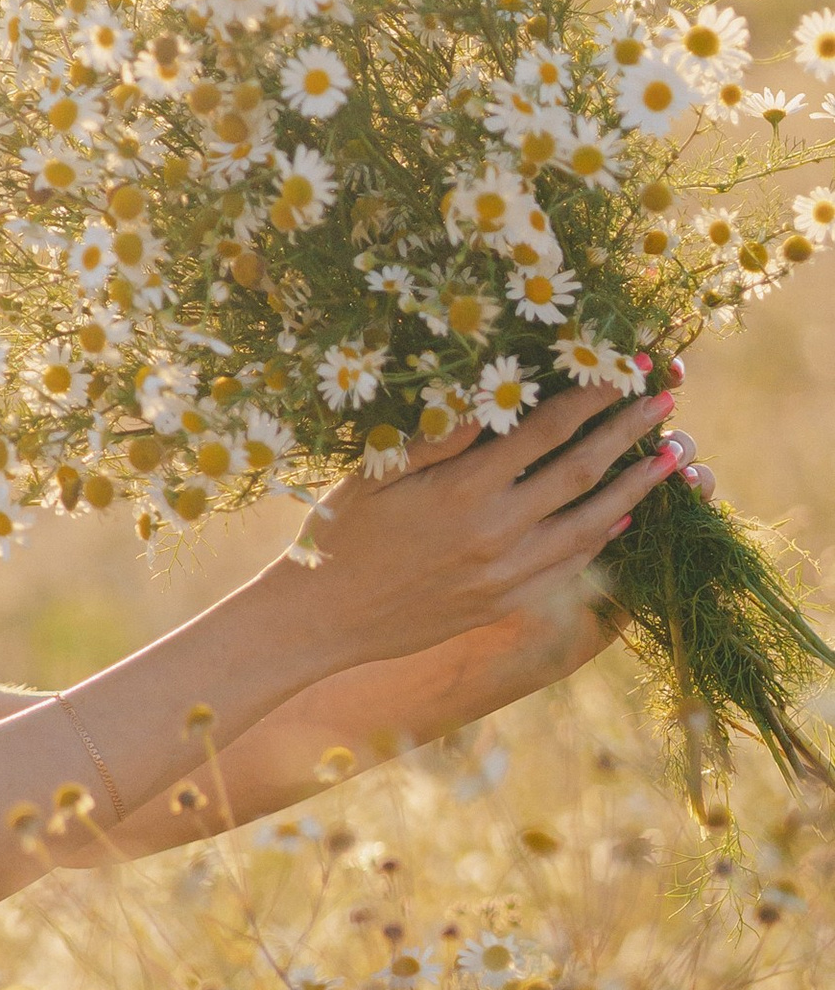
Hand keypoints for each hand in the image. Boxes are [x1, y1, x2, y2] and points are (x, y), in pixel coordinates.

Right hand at [364, 403, 717, 735]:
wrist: (320, 620)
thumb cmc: (340, 535)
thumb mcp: (378, 472)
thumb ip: (441, 435)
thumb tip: (496, 394)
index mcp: (464, 490)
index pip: (546, 431)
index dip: (592, 396)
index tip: (626, 369)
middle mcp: (493, 532)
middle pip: (580, 472)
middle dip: (629, 432)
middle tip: (667, 401)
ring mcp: (502, 574)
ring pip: (587, 525)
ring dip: (635, 488)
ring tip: (670, 459)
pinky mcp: (500, 604)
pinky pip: (565, 568)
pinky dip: (600, 539)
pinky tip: (621, 517)